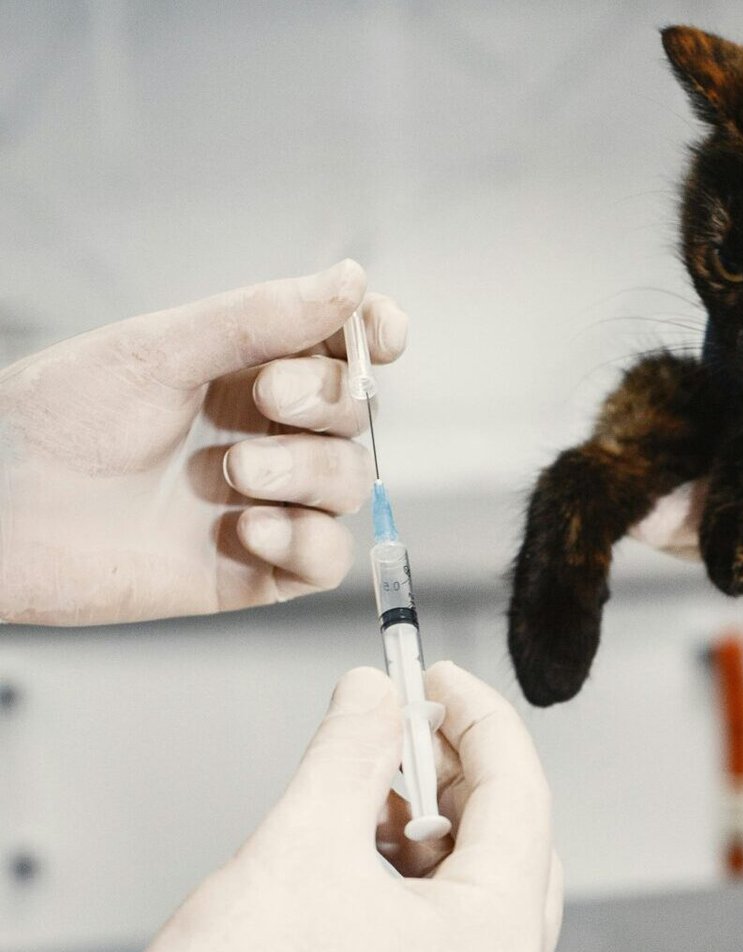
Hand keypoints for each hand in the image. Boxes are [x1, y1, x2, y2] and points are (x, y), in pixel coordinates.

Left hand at [0, 261, 405, 624]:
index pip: (339, 351)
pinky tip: (249, 531)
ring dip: (309, 474)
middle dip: (326, 403)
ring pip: (349, 484)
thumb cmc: (54, 421)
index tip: (380, 334)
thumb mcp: (161, 351)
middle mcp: (262, 436)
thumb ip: (263, 318)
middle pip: (355, 415)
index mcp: (243, 373)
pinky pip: (326, 560)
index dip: (373, 338)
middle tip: (267, 399)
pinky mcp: (254, 571)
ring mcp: (263, 503)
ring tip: (237, 477)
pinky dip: (306, 543)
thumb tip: (353, 281)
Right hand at [3, 664, 561, 951]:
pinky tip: (363, 891)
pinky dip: (424, 923)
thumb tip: (375, 694)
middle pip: (514, 860)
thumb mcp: (301, 838)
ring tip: (366, 817)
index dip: (481, 724)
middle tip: (407, 741)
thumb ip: (354, 748)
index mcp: (493, 951)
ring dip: (437, 856)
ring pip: (482, 922)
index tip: (442, 682)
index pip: (522, 799)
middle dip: (462, 790)